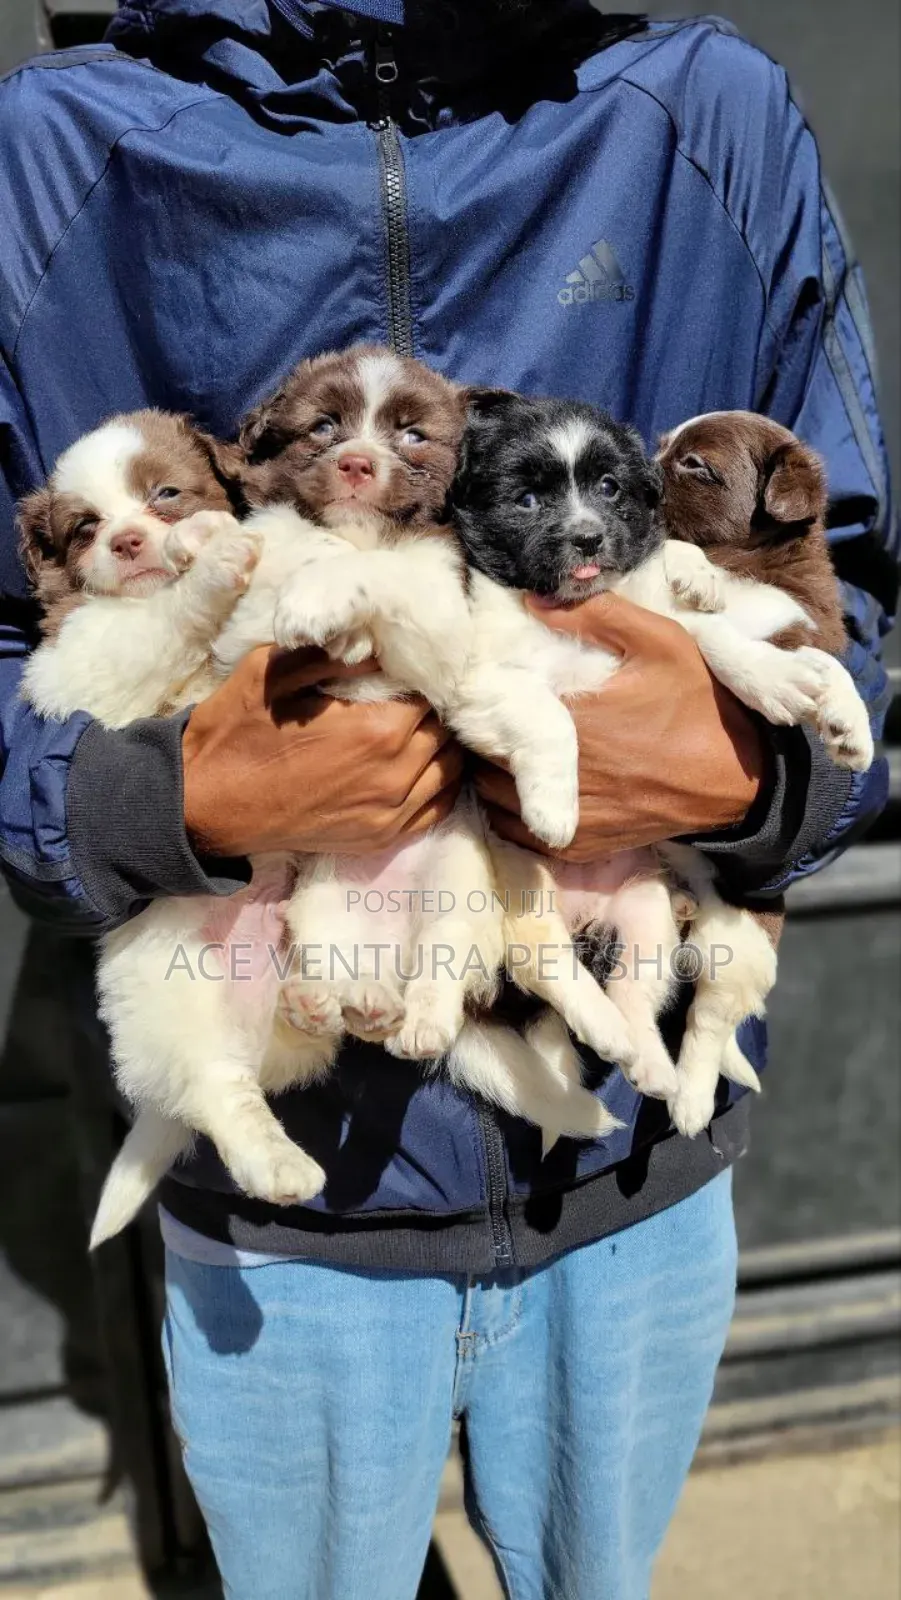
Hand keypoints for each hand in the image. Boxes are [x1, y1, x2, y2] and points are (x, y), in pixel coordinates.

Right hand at [183, 646, 462, 857]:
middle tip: (409, 699)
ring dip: (439, 747)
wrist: (205, 806)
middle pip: (445, 731)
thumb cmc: (234, 734)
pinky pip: (437, 809)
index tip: (404, 672)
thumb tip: (377, 642)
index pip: (432, 693)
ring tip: (415, 732)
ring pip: (450, 770)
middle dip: (432, 711)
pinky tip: (420, 768)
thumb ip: (330, 653)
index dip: (420, 678)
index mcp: (376, 729)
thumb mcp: (271, 672)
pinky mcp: (381, 838)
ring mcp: (391, 812)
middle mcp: (394, 774)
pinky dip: (438, 785)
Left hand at [474, 593, 764, 861]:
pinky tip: (528, 783)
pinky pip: (516, 829)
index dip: (486, 699)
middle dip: (486, 733)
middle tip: (500, 715)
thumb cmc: (698, 704)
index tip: (492, 686)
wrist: (737, 778)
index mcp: (572, 722)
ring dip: (494, 770)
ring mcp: (567, 817)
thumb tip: (533, 599)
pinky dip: (511, 808)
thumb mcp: (661, 642)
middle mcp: (563, 775)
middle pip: (484, 755)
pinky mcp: (577, 845)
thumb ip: (598, 615)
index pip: (493, 713)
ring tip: (510, 747)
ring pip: (493, 794)